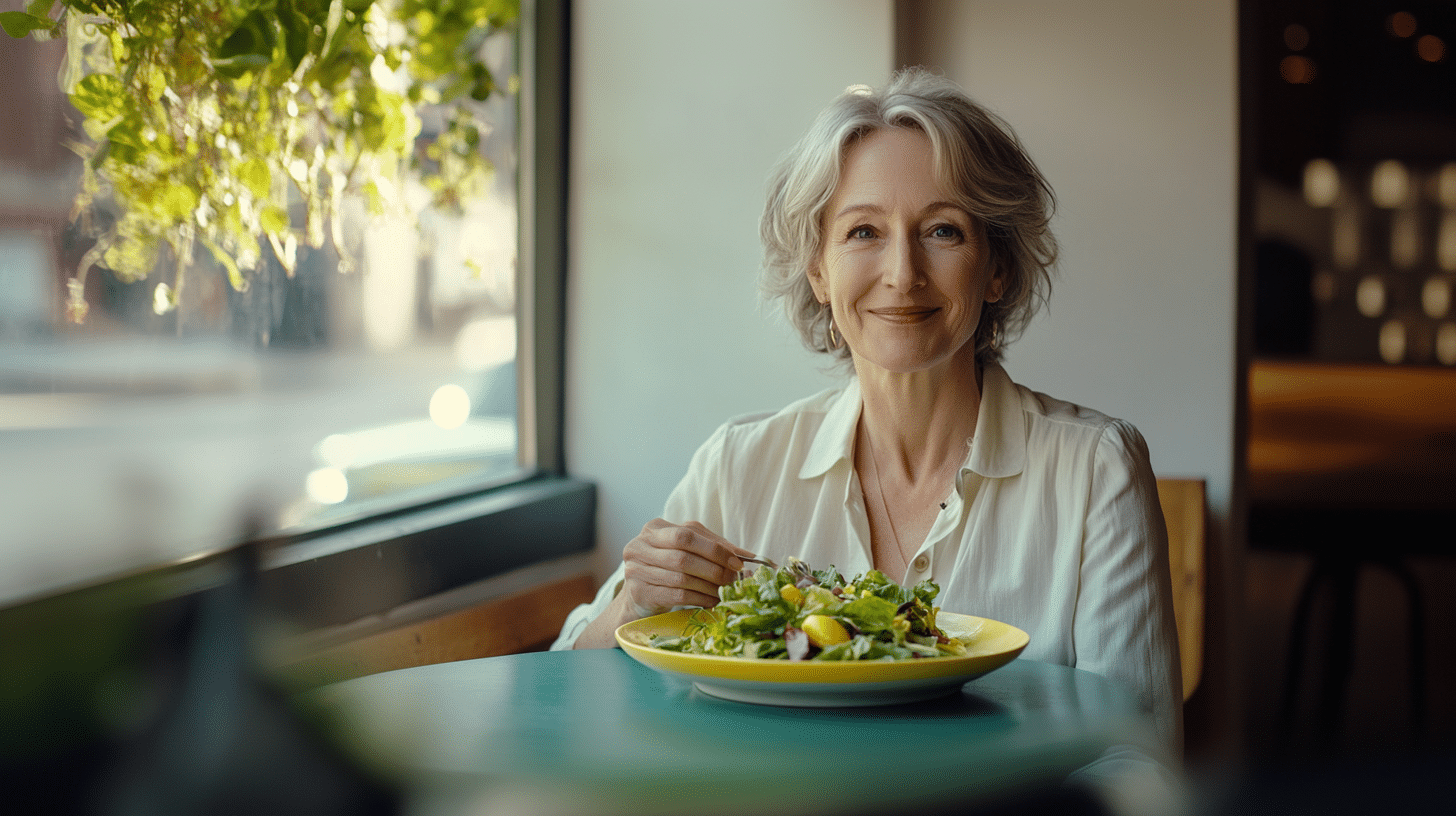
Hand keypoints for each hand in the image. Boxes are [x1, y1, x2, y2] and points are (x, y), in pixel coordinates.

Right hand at [618, 519, 748, 616]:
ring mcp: (635, 569)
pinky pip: (675, 595)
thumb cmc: (669, 568)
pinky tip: (711, 601)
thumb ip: (716, 548)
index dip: (715, 550)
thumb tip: (750, 557)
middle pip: (683, 556)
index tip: (738, 563)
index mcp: (655, 528)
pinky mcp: (639, 592)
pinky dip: (698, 599)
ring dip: (709, 587)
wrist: (641, 594)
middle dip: (714, 570)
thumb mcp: (690, 551)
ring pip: (681, 578)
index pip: (688, 535)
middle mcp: (640, 545)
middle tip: (734, 581)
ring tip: (726, 593)